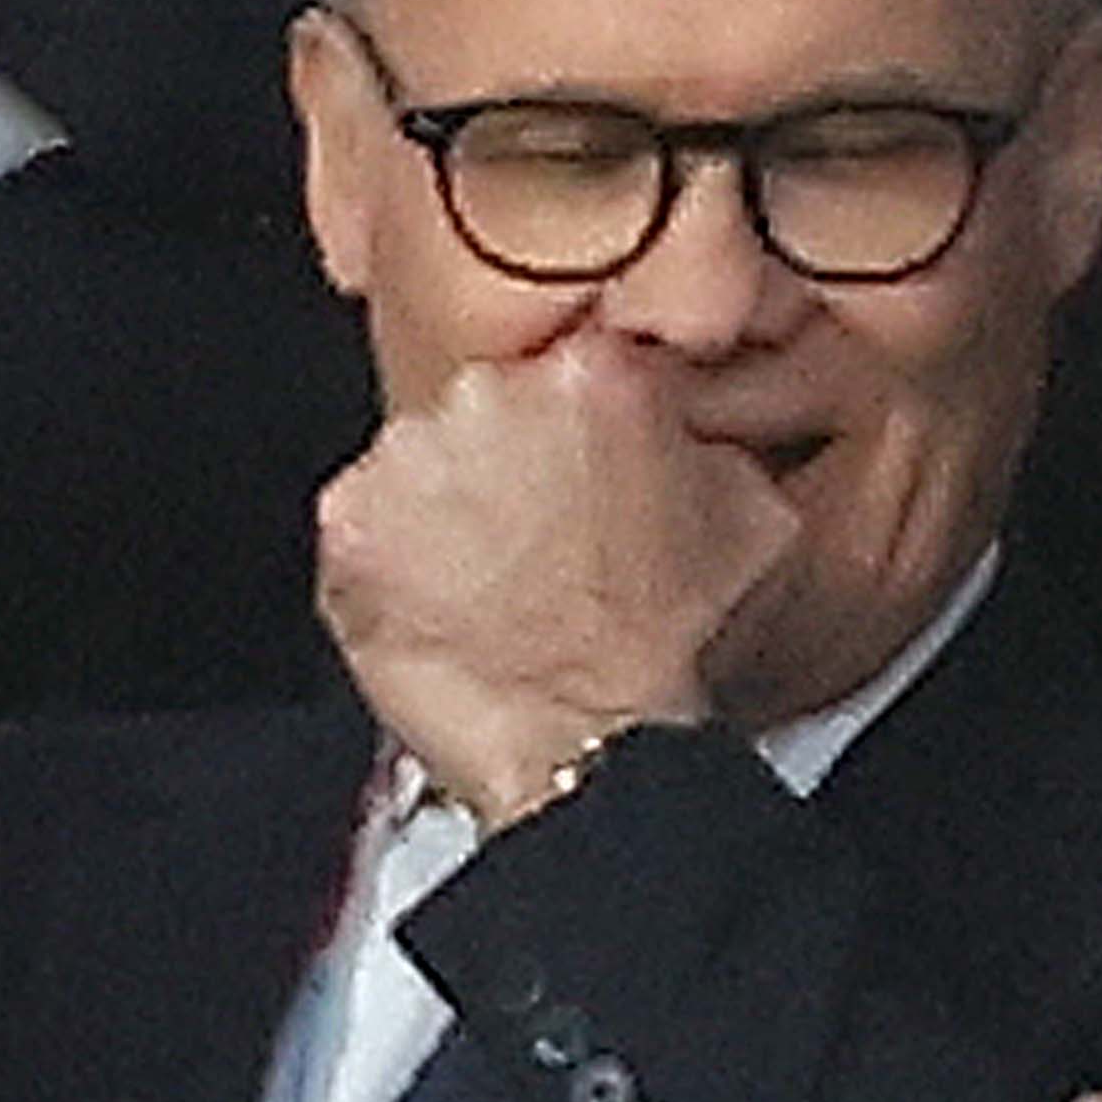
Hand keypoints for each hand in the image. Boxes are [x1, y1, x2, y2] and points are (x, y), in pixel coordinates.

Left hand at [316, 333, 794, 831]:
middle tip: (540, 530)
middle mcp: (496, 389)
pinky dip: (389, 555)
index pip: (570, 355)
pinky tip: (441, 601)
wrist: (596, 745)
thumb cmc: (673, 645)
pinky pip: (365, 519)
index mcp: (597, 369)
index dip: (576, 417)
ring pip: (422, 454)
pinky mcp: (350, 522)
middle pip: (488, 394)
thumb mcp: (750, 508)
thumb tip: (679, 418)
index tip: (582, 456)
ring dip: (445, 500)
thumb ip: (700, 429)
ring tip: (491, 577)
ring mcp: (414, 453)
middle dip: (506, 451)